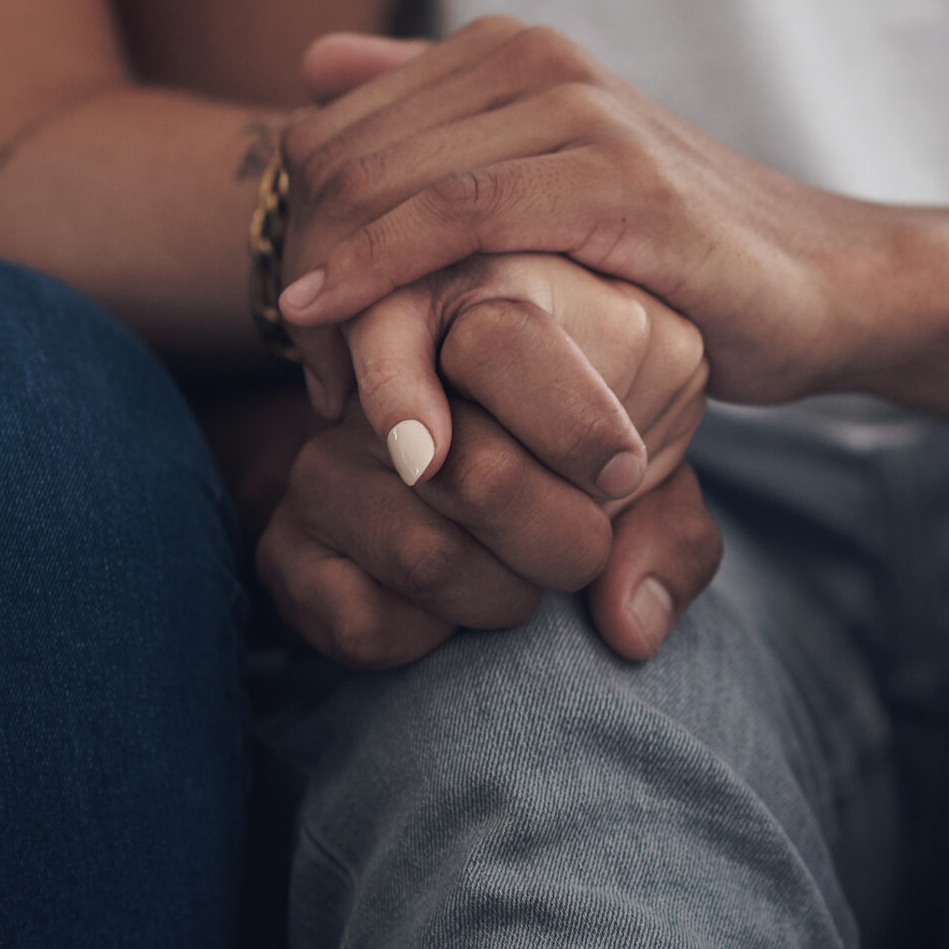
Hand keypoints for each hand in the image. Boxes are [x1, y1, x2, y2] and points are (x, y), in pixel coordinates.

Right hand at [258, 253, 721, 667]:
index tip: (618, 474)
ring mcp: (322, 459)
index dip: (572, 425)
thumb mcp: (645, 471)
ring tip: (521, 577)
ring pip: (427, 557)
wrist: (469, 490)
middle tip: (582, 548)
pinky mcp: (282, 541)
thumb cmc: (578, 463)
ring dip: (505, 597)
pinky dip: (434, 642)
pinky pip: (367, 621)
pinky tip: (448, 609)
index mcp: (486, 305)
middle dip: (562, 542)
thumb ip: (667, 529)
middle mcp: (381, 378)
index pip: (500, 343)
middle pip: (478, 473)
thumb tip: (629, 621)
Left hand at [280, 18, 872, 414]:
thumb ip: (436, 116)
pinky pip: (458, 217)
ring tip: (332, 386)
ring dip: (335, 293)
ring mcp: (579, 109)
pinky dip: (385, 280)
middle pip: (340, 160)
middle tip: (308, 374)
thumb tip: (314, 61)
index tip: (298, 331)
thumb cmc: (671, 250)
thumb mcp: (547, 176)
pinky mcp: (618, 178)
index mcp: (504, 49)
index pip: (324, 132)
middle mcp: (535, 56)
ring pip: (385, 186)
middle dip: (302, 270)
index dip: (286, 234)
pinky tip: (346, 341)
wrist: (822, 283)